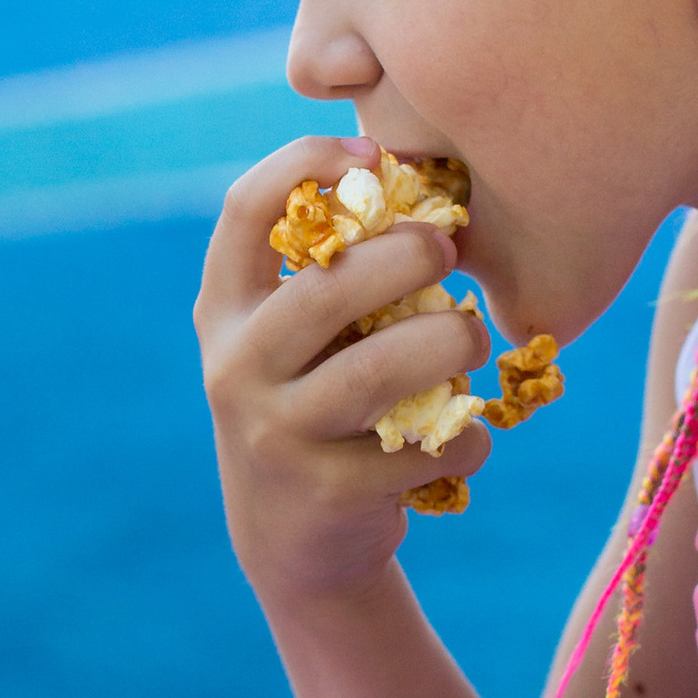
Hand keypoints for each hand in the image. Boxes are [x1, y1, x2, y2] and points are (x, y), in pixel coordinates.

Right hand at [195, 139, 495, 611]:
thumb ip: (332, 279)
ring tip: (473, 339)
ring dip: (449, 343)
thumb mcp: (294, 342)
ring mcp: (275, 432)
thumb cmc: (315, 406)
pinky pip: (418, 445)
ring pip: (378, 371)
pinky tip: (465, 432)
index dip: (305, 163)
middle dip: (405, 257)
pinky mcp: (325, 490)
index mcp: (224, 310)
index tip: (373, 154)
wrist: (295, 542)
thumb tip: (423, 196)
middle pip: (326, 290)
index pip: (244, 211)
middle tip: (449, 252)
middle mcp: (235, 366)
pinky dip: (464, 434)